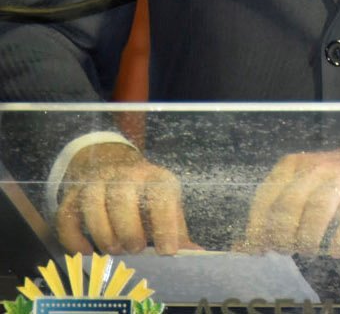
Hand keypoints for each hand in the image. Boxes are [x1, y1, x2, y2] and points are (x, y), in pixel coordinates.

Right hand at [56, 140, 194, 255]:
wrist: (114, 163)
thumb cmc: (146, 194)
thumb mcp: (166, 205)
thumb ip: (177, 230)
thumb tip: (195, 253)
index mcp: (154, 177)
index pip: (161, 195)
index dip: (165, 225)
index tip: (167, 251)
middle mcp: (125, 174)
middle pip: (122, 197)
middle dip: (129, 229)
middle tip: (135, 248)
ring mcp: (96, 182)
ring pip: (93, 203)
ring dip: (103, 232)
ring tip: (114, 249)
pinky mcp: (73, 194)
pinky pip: (66, 216)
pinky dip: (74, 239)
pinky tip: (87, 252)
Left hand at [244, 136, 339, 255]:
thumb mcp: (308, 184)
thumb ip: (277, 210)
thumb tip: (241, 248)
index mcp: (297, 164)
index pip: (265, 198)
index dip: (258, 228)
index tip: (259, 249)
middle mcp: (318, 169)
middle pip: (287, 210)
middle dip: (282, 239)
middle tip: (288, 250)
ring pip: (314, 220)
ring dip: (308, 243)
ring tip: (310, 250)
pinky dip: (337, 246)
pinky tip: (337, 250)